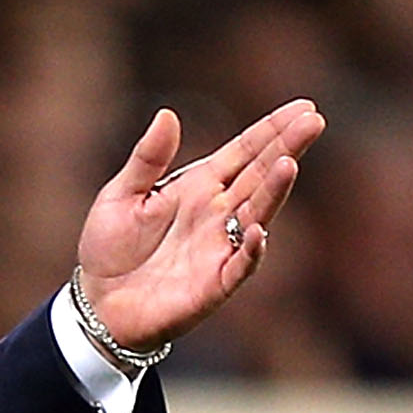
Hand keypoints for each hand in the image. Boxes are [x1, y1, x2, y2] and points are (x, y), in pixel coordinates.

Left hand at [77, 98, 324, 353]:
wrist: (98, 305)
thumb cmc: (110, 249)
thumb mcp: (120, 196)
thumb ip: (147, 159)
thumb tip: (167, 114)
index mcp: (198, 187)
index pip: (244, 152)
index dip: (272, 130)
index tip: (304, 106)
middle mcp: (217, 213)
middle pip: (260, 175)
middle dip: (287, 147)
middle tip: (314, 120)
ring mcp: (219, 247)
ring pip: (257, 214)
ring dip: (275, 190)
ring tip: (289, 163)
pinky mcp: (214, 284)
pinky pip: (239, 265)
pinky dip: (251, 250)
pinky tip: (258, 230)